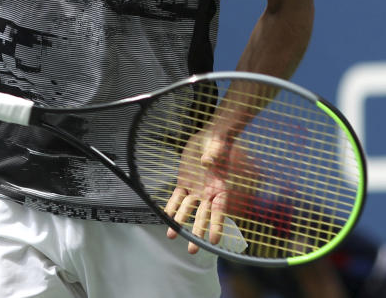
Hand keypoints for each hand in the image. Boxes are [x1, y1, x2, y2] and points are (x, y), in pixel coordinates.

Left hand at [164, 126, 232, 253]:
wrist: (209, 136)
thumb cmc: (218, 141)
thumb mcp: (218, 145)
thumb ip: (214, 154)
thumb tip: (207, 162)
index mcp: (221, 187)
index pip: (220, 210)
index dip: (217, 225)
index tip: (214, 241)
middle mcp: (209, 192)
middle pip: (203, 217)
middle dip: (197, 233)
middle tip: (193, 250)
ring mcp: (196, 189)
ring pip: (188, 210)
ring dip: (180, 223)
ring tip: (172, 236)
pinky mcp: (185, 182)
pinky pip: (177, 197)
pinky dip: (171, 207)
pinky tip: (165, 217)